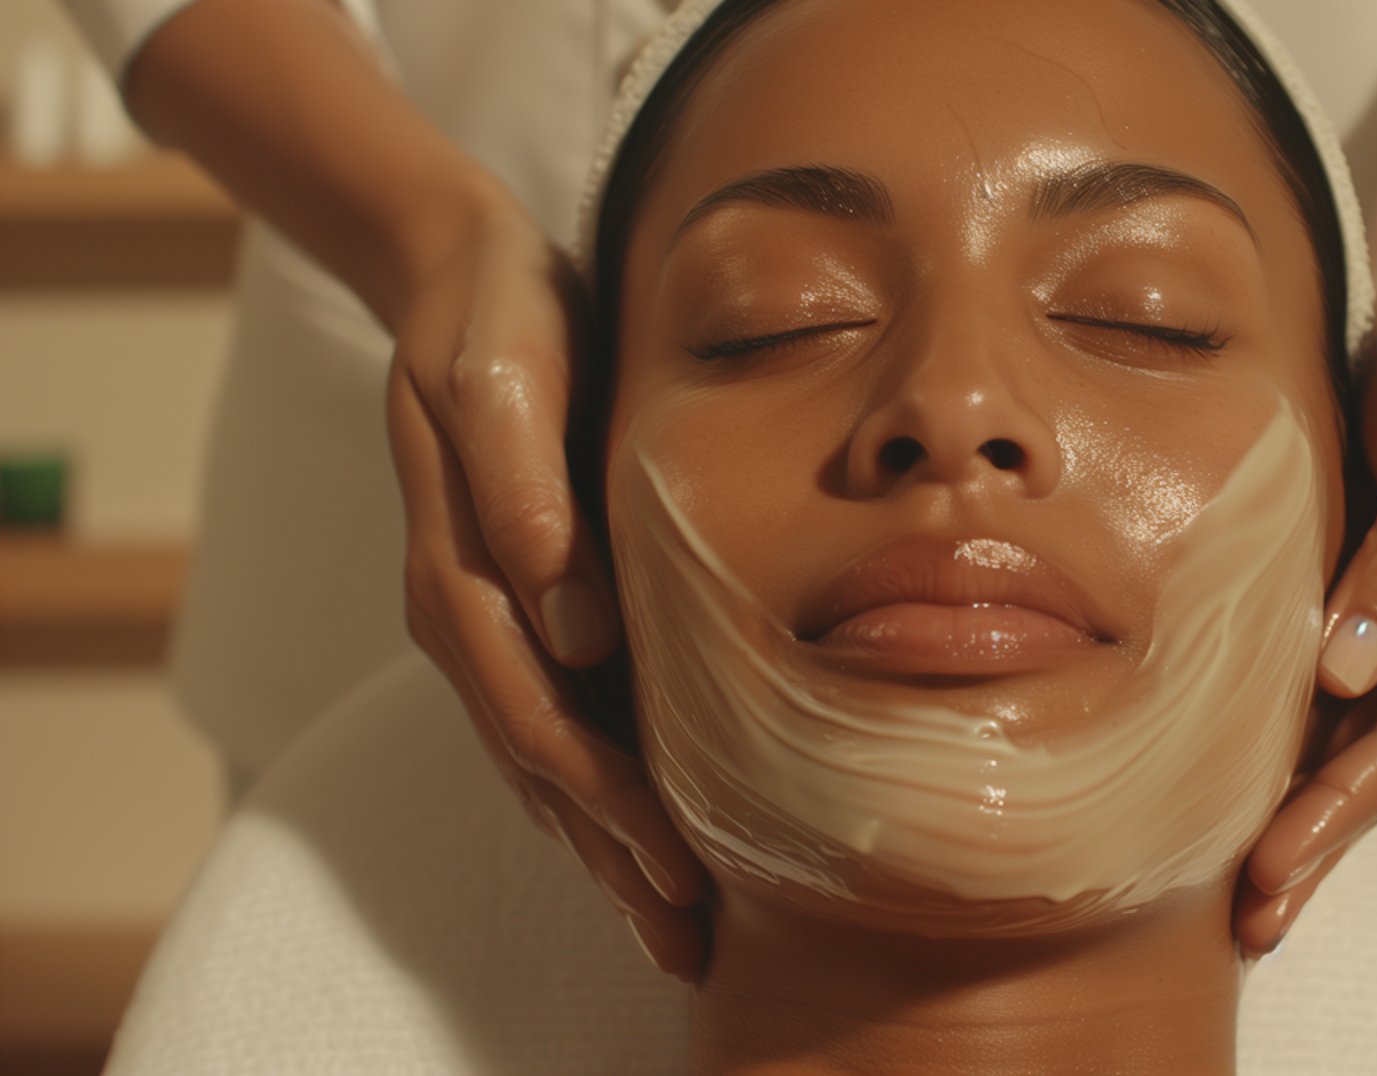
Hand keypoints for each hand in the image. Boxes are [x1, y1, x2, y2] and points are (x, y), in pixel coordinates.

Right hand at [383, 187, 709, 980]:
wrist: (459, 276)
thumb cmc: (495, 322)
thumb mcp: (502, 384)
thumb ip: (525, 502)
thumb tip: (574, 624)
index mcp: (464, 585)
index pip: (546, 731)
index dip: (612, 814)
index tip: (681, 877)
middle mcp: (471, 621)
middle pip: (546, 774)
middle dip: (618, 862)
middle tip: (692, 943)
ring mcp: (489, 620)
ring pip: (545, 763)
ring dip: (606, 846)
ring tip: (671, 920)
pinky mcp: (520, 600)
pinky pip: (550, 718)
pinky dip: (592, 788)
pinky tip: (633, 827)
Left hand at [1233, 261, 1376, 955]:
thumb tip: (1348, 674)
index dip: (1344, 812)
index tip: (1273, 869)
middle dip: (1323, 846)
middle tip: (1254, 921)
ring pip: (1359, 740)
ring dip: (1309, 816)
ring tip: (1247, 893)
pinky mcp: (1365, 588)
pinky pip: (1334, 692)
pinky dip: (1297, 748)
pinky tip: (1244, 785)